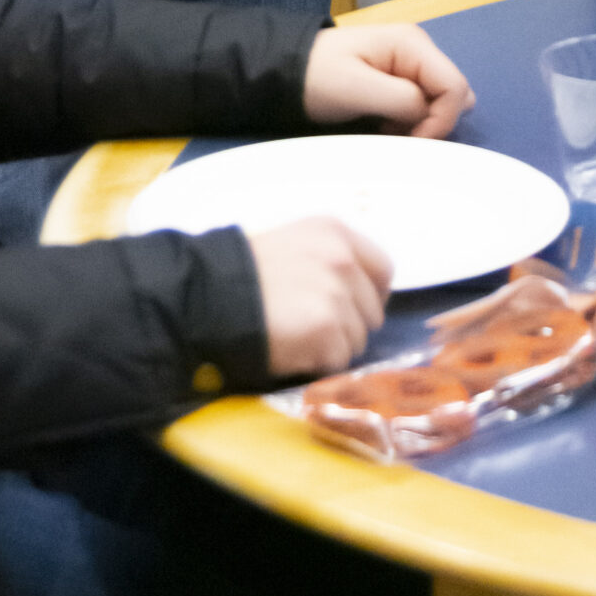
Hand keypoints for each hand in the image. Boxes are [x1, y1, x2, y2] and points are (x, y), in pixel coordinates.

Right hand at [250, 216, 392, 377]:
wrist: (211, 296)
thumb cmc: (246, 274)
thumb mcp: (295, 245)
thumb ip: (331, 259)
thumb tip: (359, 293)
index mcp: (335, 232)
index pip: (383, 270)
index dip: (372, 294)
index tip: (354, 309)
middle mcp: (343, 258)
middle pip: (373, 310)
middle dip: (350, 325)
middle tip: (314, 328)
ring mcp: (337, 293)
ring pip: (358, 339)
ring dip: (332, 346)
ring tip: (297, 336)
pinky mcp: (327, 328)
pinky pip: (338, 360)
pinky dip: (318, 362)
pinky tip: (292, 349)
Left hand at [302, 23, 474, 138]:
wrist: (285, 71)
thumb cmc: (316, 77)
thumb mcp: (356, 88)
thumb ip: (401, 99)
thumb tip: (432, 115)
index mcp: (412, 44)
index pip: (454, 86)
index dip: (440, 119)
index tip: (411, 140)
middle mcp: (418, 50)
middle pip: (452, 94)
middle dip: (432, 122)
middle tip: (396, 133)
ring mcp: (410, 65)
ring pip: (439, 103)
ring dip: (421, 124)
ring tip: (387, 128)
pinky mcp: (401, 81)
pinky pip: (422, 106)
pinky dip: (411, 122)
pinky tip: (386, 125)